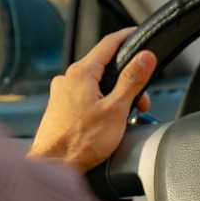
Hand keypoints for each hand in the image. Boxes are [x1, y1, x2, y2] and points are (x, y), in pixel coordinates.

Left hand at [27, 28, 157, 172]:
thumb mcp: (116, 109)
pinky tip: (108, 124)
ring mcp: (61, 94)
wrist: (53, 167)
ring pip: (95, 85)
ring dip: (115, 96)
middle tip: (141, 101)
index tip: (139, 33)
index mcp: (81, 73)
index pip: (109, 43)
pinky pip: (85, 98)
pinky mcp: (60, 109)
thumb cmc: (80, 142)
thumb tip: (145, 57)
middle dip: (127, 80)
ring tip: (125, 118)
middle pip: (104, 68)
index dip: (127, 37)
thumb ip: (132, 80)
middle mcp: (67, 80)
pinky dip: (101, 104)